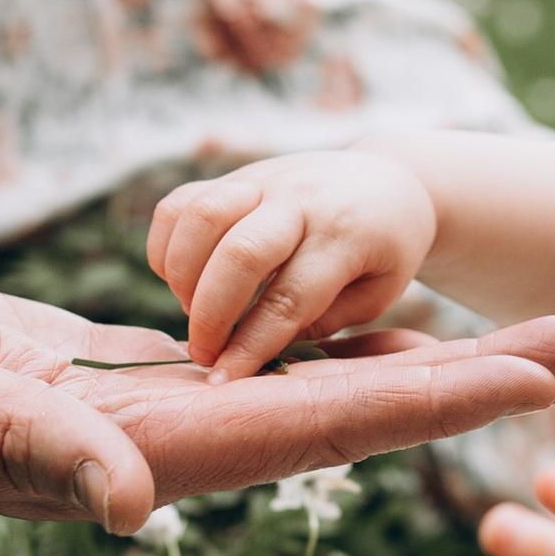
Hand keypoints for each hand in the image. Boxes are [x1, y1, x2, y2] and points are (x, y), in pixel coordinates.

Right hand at [0, 224, 554, 529]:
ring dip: (421, 375)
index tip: (539, 385)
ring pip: (310, 398)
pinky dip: (329, 359)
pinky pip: (251, 374)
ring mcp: (137, 419)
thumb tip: (138, 507)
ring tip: (530, 350)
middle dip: (473, 390)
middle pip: (345, 420)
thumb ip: (20, 444)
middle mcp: (153, 451)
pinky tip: (388, 346)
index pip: (313, 432)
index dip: (432, 407)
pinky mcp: (110, 381)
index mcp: (127, 453)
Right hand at [148, 150, 439, 377]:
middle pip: (239, 253)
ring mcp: (264, 180)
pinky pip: (180, 202)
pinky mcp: (235, 175)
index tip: (224, 381)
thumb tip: (256, 350)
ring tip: (192, 311)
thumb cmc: (383, 251)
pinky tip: (182, 279)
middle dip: (210, 315)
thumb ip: (321, 322)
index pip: (289, 298)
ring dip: (183, 276)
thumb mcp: (376, 294)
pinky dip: (167, 245)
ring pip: (201, 216)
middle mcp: (302, 201)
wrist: (387, 180)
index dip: (250, 345)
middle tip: (203, 354)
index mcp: (347, 235)